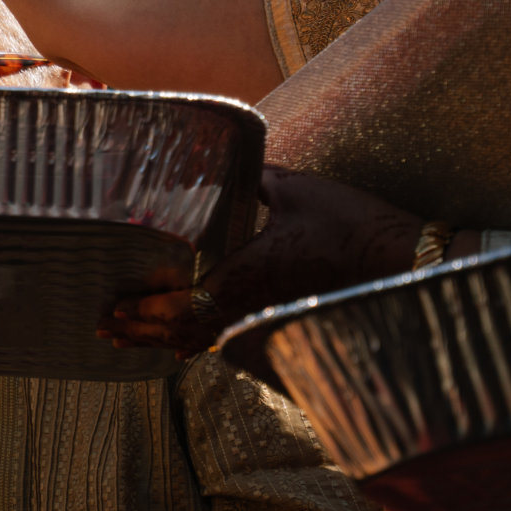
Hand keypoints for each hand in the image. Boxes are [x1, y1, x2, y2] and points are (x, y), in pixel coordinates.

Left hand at [99, 168, 421, 354]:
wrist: (406, 264)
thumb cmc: (353, 225)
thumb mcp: (298, 190)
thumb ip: (258, 180)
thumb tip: (233, 162)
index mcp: (247, 274)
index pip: (183, 302)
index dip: (146, 310)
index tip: (114, 310)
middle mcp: (252, 304)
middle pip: (184, 330)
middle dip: (141, 332)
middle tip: (104, 331)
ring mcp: (268, 317)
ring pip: (204, 339)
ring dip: (164, 340)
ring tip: (128, 342)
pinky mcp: (284, 319)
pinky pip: (232, 339)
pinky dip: (201, 342)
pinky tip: (183, 348)